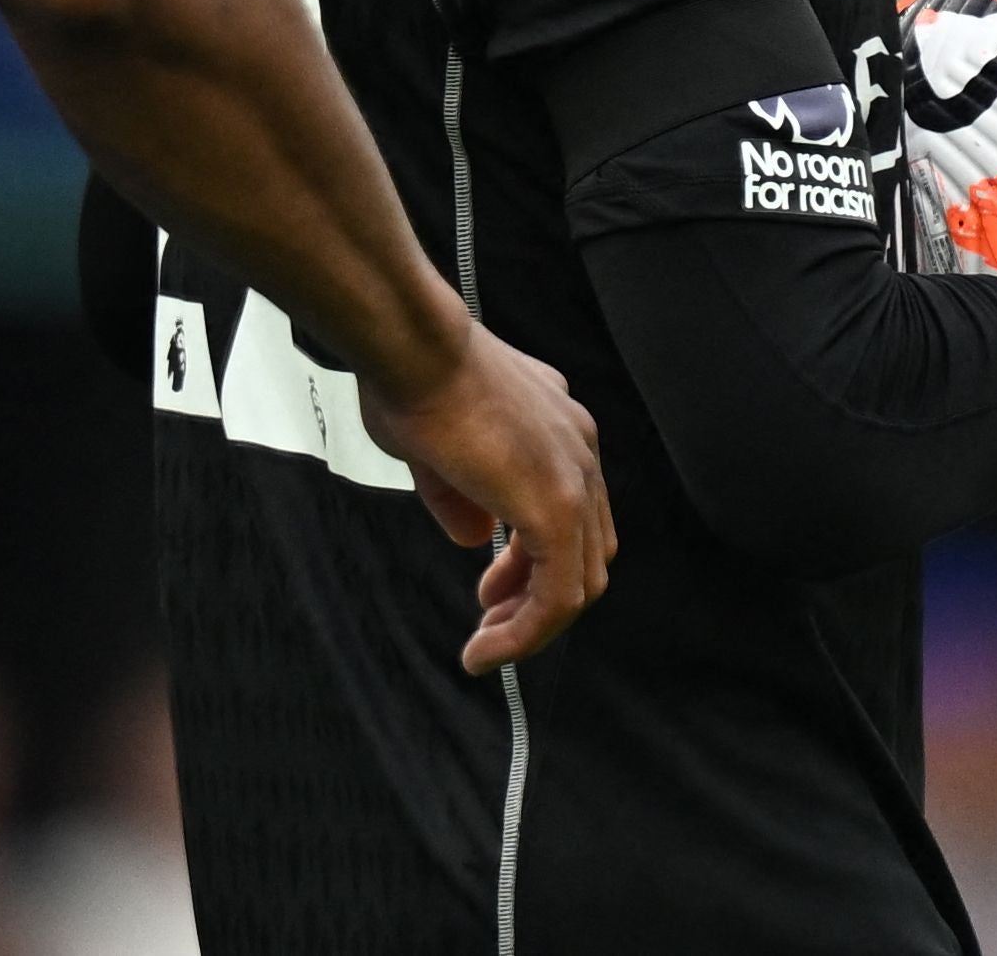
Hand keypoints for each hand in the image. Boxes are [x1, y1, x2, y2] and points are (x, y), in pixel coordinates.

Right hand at [357, 322, 616, 673]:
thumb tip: (475, 541)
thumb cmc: (410, 376)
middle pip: (586, 549)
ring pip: (580, 580)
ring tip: (488, 646)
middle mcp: (580, 448)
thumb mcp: (434, 449)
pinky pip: (557, 594)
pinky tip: (487, 650)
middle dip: (535, 593)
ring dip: (532, 622)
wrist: (413, 346)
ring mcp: (576, 476)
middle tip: (491, 616)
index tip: (492, 587)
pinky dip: (525, 632)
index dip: (531, 561)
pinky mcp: (558, 508)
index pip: (570, 512)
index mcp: (557, 426)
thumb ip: (461, 498)